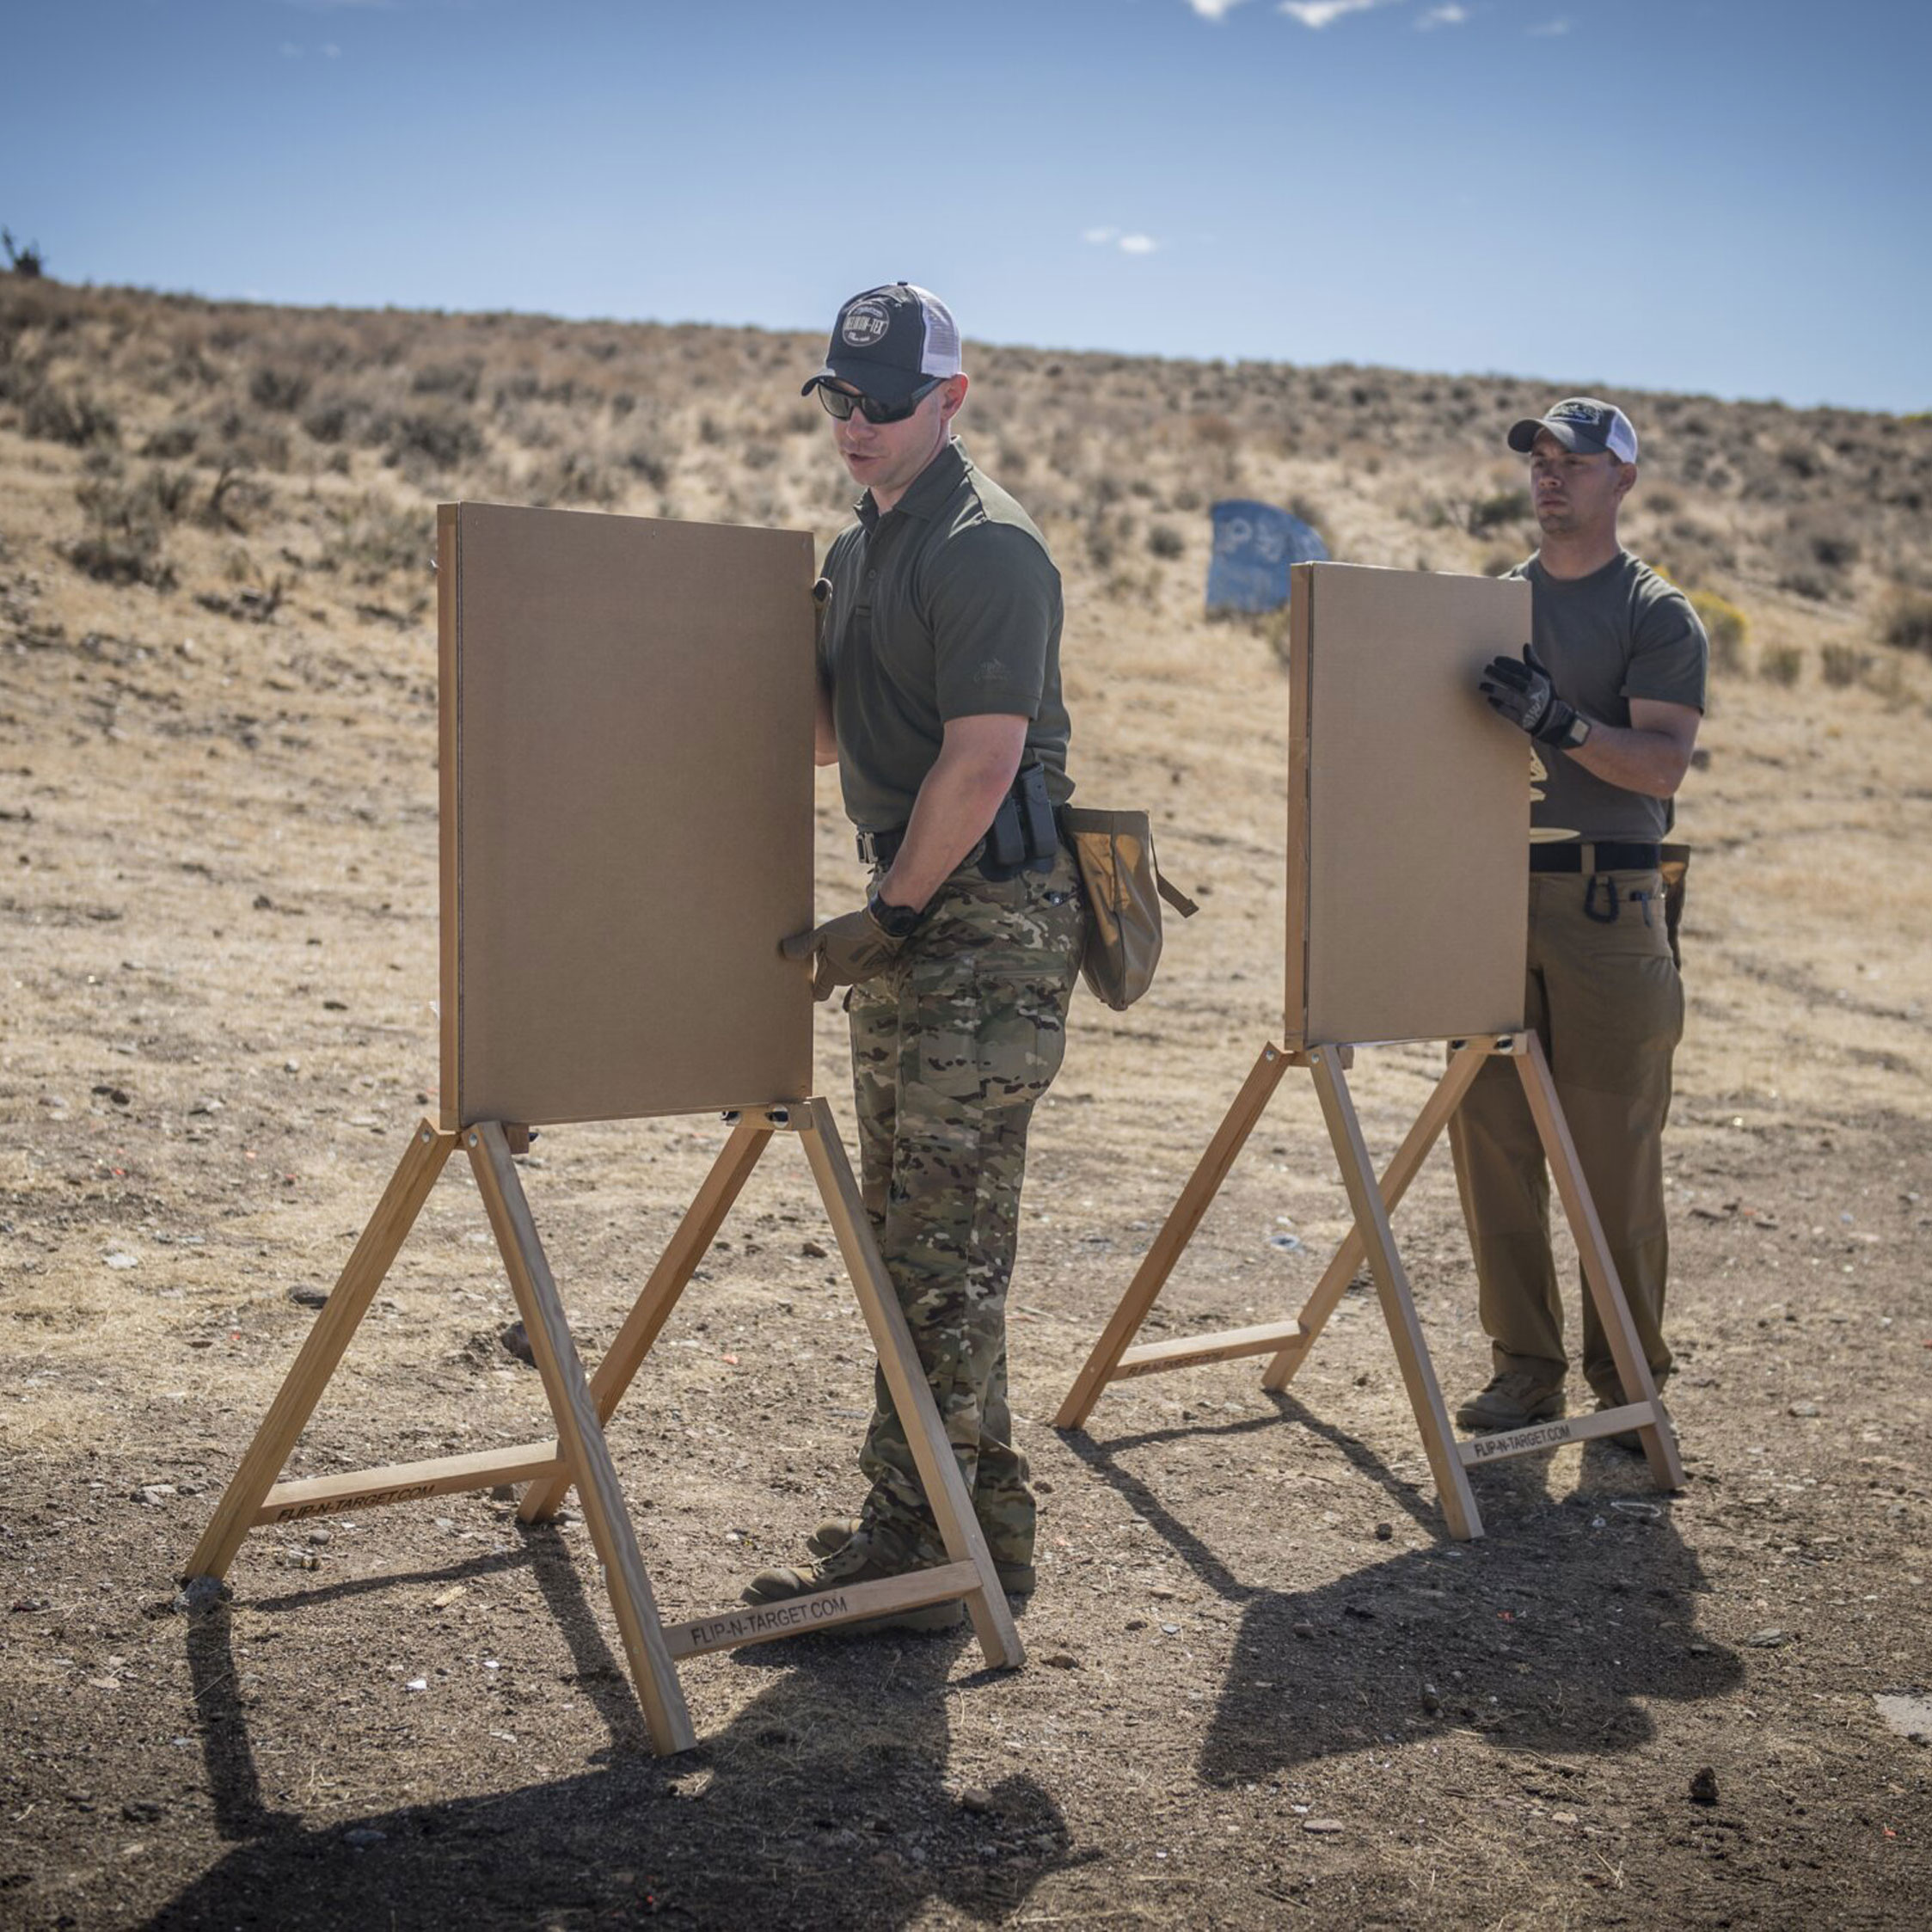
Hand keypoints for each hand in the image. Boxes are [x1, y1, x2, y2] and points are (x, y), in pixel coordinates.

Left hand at [780, 904, 903, 1001]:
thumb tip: (785, 952)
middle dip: (827, 970)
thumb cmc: (851, 930)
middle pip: (833, 979)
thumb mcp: (822, 934)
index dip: (812, 991)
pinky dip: (859, 959)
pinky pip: (863, 967)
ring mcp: (865, 975)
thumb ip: (803, 946)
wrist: (884, 925)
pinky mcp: (878, 966)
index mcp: (833, 975)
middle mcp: (849, 980)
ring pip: (848, 972)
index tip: (807, 983)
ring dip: (844, 963)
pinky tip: (859, 945)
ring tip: (843, 942)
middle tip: (823, 951)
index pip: (819, 993)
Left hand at [1480, 643, 1585, 746]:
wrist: (1552, 719)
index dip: (1509, 664)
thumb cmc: (1544, 694)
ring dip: (1495, 690)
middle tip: (1486, 669)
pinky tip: (1489, 699)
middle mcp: (1534, 694)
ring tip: (1482, 685)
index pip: (1522, 670)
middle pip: (1514, 682)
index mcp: (1539, 682)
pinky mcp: (1522, 720)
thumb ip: (1533, 662)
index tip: (1496, 660)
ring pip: (1510, 697)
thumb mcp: (1543, 677)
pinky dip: (1498, 706)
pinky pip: (1508, 712)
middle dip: (1499, 674)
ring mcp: (1528, 708)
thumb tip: (1526, 645)